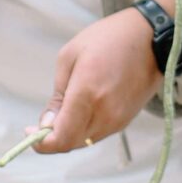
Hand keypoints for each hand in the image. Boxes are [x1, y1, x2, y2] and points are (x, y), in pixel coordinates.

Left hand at [26, 8, 161, 153]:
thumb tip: (46, 124)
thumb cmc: (107, 39)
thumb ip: (57, 95)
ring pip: (84, 140)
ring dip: (70, 131)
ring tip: (67, 106)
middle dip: (54, 136)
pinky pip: (98, 133)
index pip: (62, 138)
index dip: (42, 144)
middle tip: (44, 119)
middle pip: (71, 143)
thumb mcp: (70, 57)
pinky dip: (85, 127)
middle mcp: (104, 113)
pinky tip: (84, 106)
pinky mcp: (126, 120)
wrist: (151, 39)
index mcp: (87, 94)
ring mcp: (118, 119)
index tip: (30, 133)